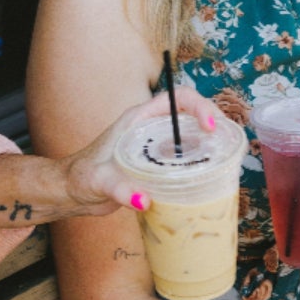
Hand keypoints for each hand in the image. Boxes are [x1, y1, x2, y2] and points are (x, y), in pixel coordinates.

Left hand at [60, 87, 219, 215]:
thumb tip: (144, 200)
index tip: (211, 128)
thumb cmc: (80, 179)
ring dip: (211, 143)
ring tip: (227, 159)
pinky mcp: (157, 164)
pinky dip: (201, 162)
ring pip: (192, 135)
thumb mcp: (98, 182)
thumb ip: (118, 190)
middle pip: (191, 114)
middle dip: (214, 123)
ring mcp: (155, 145)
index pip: (177, 99)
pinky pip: (186, 156)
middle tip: (228, 145)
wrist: (71, 191)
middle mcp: (150, 128)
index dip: (199, 107)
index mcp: (138, 119)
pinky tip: (211, 177)